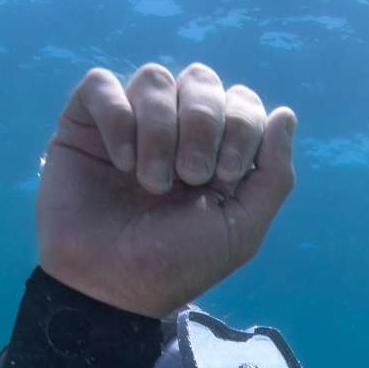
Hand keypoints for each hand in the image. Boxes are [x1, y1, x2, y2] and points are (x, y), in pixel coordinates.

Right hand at [37, 63, 297, 318]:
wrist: (112, 289)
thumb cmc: (175, 265)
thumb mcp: (240, 229)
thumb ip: (273, 176)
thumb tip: (285, 114)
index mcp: (215, 149)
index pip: (241, 100)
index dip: (241, 127)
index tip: (226, 178)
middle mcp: (174, 129)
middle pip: (201, 79)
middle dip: (204, 124)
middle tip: (192, 176)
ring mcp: (129, 122)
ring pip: (154, 78)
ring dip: (161, 128)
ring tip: (153, 183)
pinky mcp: (83, 125)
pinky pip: (101, 85)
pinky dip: (117, 117)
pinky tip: (121, 163)